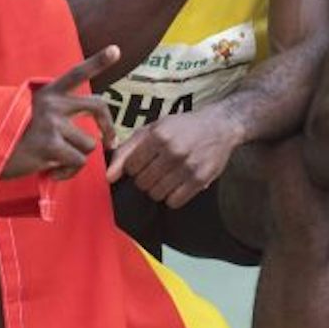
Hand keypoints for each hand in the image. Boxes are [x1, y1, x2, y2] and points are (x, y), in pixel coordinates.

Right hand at [0, 46, 120, 179]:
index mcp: (47, 93)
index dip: (98, 61)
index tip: (116, 49)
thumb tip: (89, 134)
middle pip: (98, 106)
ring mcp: (52, 123)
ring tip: (56, 162)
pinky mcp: (50, 145)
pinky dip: (68, 173)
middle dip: (109, 126)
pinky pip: (78, 162)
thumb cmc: (10, 139)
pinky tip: (51, 172)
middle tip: (110, 142)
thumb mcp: (31, 115)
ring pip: (89, 144)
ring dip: (76, 159)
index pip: (76, 73)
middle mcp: (52, 103)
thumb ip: (57, 114)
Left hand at [104, 102, 242, 206]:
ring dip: (158, 189)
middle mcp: (173, 151)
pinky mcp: (200, 179)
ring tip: (167, 176)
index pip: (131, 167)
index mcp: (158, 136)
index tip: (143, 163)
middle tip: (156, 170)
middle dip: (145, 179)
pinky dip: (172, 197)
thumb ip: (127, 149)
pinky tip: (177, 184)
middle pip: (142, 182)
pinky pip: (174, 201)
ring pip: (156, 194)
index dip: (133, 168)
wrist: (220, 126)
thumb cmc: (182, 127)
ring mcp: (188, 166)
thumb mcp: (154, 128)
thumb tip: (108, 176)